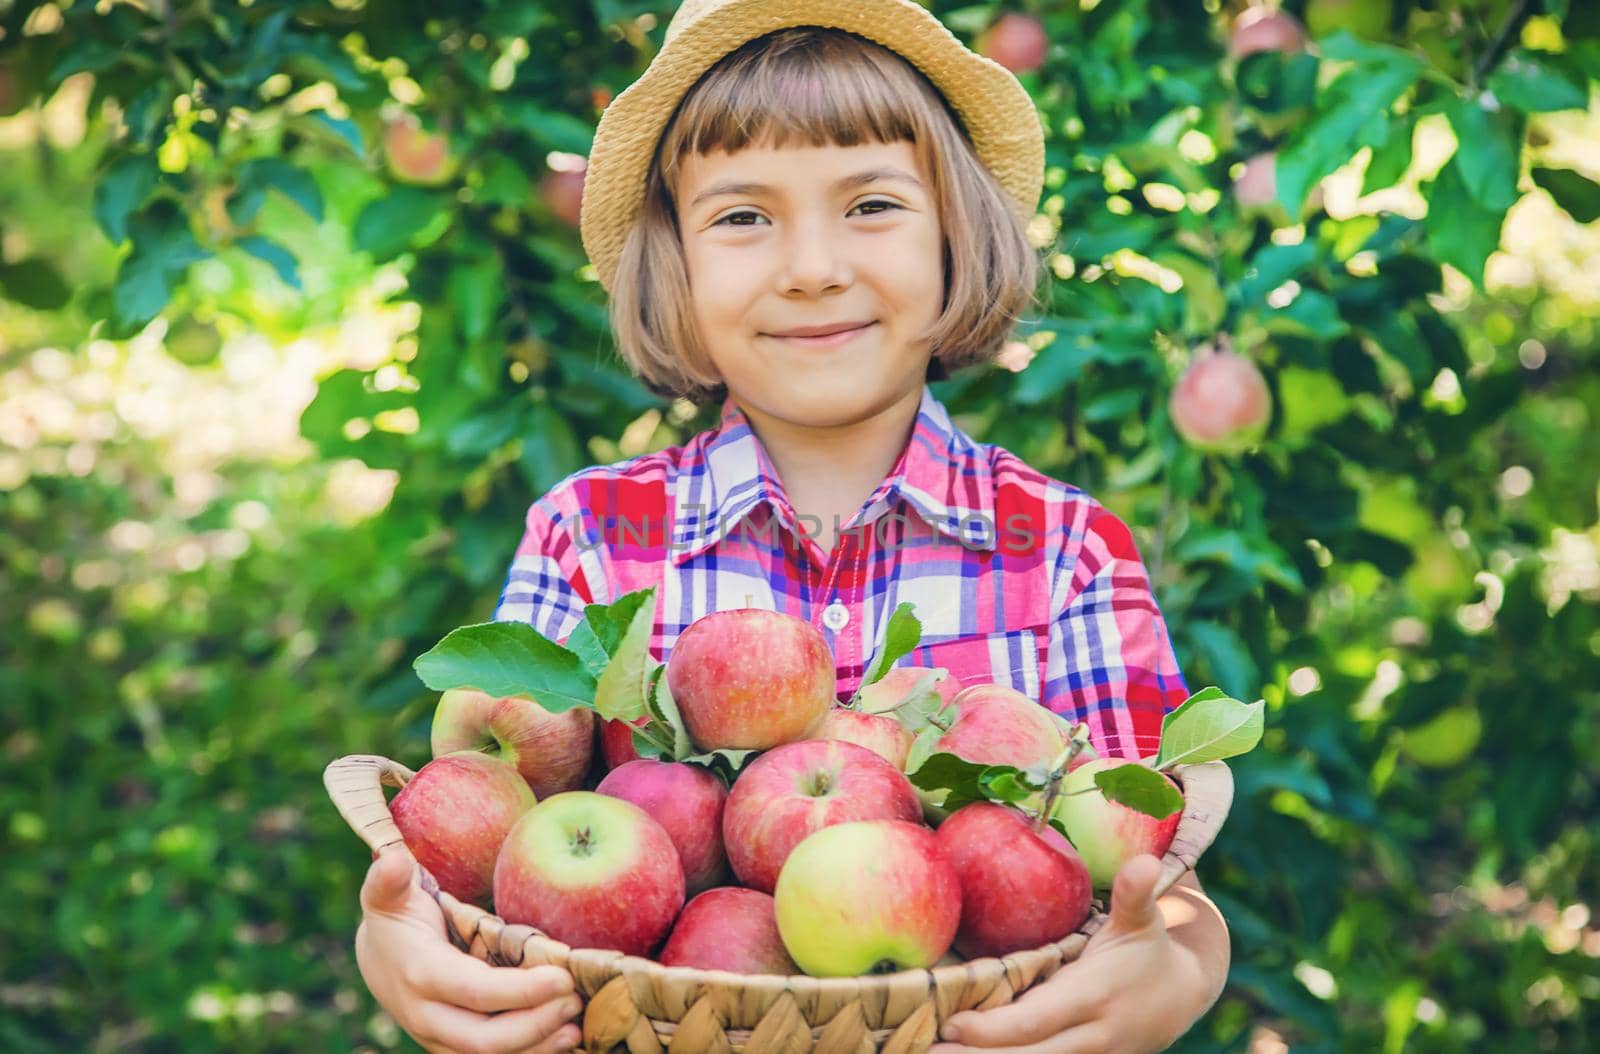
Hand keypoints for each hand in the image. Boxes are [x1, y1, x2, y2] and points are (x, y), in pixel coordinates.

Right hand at [355, 845, 582, 1053]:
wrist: (376, 959)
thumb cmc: (394, 919)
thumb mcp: (388, 896)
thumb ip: (390, 880)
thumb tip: (395, 861)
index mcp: (421, 975)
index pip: (475, 991)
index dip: (520, 991)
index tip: (563, 978)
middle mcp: (428, 1017)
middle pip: (484, 1040)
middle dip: (535, 1025)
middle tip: (575, 1001)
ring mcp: (440, 1038)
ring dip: (536, 1047)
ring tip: (575, 1029)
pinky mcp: (454, 1047)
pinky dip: (528, 1053)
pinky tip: (560, 1040)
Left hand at [930, 855, 1203, 1053]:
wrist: (1183, 995)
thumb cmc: (1150, 949)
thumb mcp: (1144, 918)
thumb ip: (1135, 893)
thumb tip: (1144, 861)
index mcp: (1094, 998)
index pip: (1036, 1020)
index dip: (994, 1029)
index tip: (952, 1022)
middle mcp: (1089, 1037)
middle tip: (926, 1050)